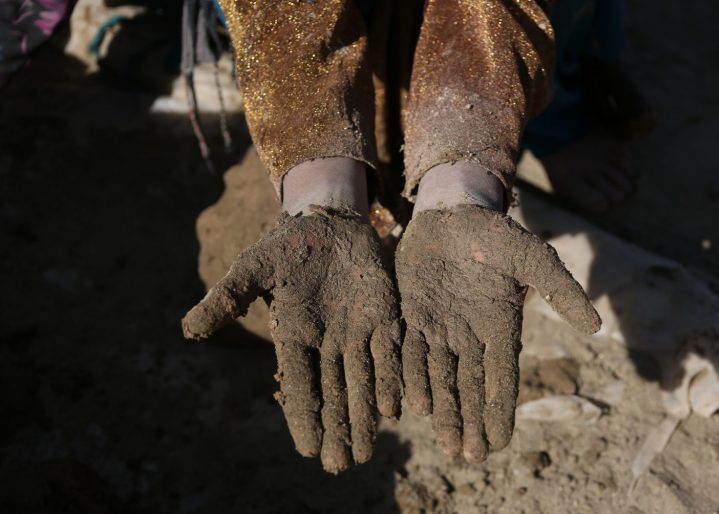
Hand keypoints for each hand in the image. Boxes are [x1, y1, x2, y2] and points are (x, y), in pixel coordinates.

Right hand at [183, 206, 401, 472]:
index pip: (299, 383)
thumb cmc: (285, 246)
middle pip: (333, 392)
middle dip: (337, 428)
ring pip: (362, 381)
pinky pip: (388, 352)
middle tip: (340, 465)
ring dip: (364, 416)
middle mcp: (326, 342)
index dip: (303, 416)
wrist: (327, 223)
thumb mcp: (253, 267)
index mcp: (295, 334)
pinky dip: (391, 378)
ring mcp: (357, 331)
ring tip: (366, 453)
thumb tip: (188, 330)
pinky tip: (394, 409)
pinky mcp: (383, 316)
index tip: (308, 450)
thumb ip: (227, 298)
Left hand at [396, 205, 599, 462]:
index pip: (501, 377)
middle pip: (468, 386)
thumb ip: (559, 290)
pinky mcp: (410, 315)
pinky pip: (407, 351)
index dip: (500, 410)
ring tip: (442, 443)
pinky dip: (407, 377)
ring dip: (440, 410)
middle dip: (468, 421)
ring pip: (438, 376)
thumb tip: (595, 327)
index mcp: (499, 327)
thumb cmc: (496, 235)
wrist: (453, 213)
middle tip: (467, 456)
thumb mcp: (533, 258)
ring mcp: (437, 328)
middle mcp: (468, 336)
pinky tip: (406, 405)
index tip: (499, 443)